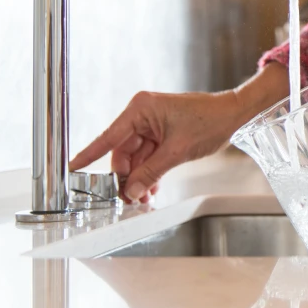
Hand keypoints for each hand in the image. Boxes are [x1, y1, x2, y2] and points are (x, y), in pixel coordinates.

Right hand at [69, 64, 288, 202]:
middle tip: (127, 199)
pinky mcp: (162, 133)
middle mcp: (142, 114)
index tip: (72, 167)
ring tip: (142, 198)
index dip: (90, 155)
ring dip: (139, 178)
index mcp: (141, 109)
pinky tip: (151, 188)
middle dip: (126, 177)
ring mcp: (152, 124)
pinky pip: (149, 156)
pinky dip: (150, 172)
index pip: (109, 137)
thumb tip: (130, 190)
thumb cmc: (210, 121)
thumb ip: (150, 172)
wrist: (235, 114)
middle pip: (123, 152)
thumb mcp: (177, 151)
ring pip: (136, 158)